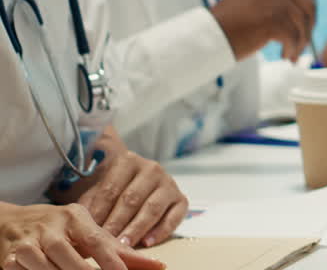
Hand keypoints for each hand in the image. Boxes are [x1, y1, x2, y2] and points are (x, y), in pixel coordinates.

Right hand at [0, 202, 165, 269]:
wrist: (12, 221)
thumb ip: (118, 250)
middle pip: (66, 254)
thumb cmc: (60, 229)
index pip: (94, 239)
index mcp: (75, 216)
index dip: (108, 258)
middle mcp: (50, 226)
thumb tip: (157, 266)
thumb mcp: (87, 233)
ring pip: (44, 266)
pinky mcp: (8, 256)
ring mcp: (27, 242)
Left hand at [59, 131, 186, 248]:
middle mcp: (152, 169)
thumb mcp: (98, 189)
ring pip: (152, 208)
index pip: (111, 189)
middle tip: (105, 242)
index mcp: (128, 161)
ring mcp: (169, 183)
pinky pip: (174, 217)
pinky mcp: (181, 199)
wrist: (138, 181)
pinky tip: (148, 243)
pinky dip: (161, 231)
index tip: (89, 230)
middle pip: (131, 199)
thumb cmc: (114, 189)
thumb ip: (90, 203)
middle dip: (117, 222)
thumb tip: (79, 222)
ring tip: (124, 246)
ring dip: (136, 229)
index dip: (100, 211)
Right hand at [211, 0, 315, 61]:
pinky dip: (293, 49)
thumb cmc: (229, 24)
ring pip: (303, 23)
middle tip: (302, 43)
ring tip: (291, 54)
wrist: (208, 36)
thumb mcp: (253, 0)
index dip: (312, 3)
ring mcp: (275, 0)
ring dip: (301, 42)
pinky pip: (294, 37)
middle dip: (309, 27)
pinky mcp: (273, 19)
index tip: (308, 20)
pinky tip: (285, 57)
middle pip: (309, 5)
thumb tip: (304, 11)